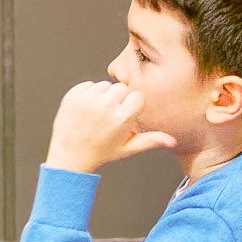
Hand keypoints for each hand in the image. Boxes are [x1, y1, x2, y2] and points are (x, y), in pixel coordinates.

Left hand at [45, 80, 176, 172]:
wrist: (69, 156)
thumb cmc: (100, 153)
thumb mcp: (127, 148)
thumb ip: (150, 141)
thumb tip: (172, 142)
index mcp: (122, 118)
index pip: (136, 96)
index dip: (130, 106)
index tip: (123, 116)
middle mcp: (106, 106)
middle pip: (121, 88)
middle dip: (117, 100)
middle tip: (107, 117)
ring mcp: (88, 100)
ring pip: (104, 85)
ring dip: (102, 96)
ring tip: (95, 115)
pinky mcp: (73, 95)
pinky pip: (88, 85)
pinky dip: (87, 94)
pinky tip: (84, 111)